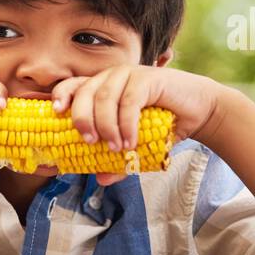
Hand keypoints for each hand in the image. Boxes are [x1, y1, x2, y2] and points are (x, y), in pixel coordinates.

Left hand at [50, 65, 224, 184]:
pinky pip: (129, 101)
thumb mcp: (136, 145)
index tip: (56, 113)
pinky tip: (131, 141)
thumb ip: (117, 161)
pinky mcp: (148, 78)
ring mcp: (130, 74)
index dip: (61, 96)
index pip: (73, 86)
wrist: (199, 112)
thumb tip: (99, 180)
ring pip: (105, 97)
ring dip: (107, 126)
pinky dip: (126, 124)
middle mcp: (112, 77)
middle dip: (82, 118)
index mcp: (102, 87)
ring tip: (116, 148)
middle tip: (90, 142)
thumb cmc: (163, 125)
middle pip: (85, 92)